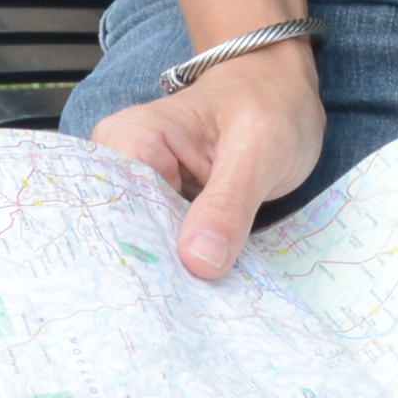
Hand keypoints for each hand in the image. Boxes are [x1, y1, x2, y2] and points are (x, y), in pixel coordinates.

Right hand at [86, 48, 325, 280]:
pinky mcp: (158, 206)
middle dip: (159, 271)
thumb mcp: (262, 149)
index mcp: (132, 138)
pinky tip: (199, 288)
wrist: (278, 89)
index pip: (119, 211)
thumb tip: (197, 263)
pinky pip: (162, 244)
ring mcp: (138, 187)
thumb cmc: (271, 104)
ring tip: (196, 302)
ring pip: (144, 246)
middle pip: (126, 235)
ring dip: (172, 273)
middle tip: (190, 307)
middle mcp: (121, 163)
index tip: (168, 297)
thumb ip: (229, 204)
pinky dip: (183, 264)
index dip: (143, 256)